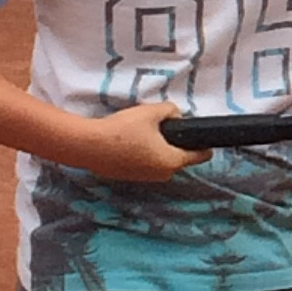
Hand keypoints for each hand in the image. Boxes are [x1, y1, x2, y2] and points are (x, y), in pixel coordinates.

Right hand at [82, 99, 209, 182]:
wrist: (88, 145)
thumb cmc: (123, 129)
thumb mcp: (152, 112)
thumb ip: (171, 111)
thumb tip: (176, 116)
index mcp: (173, 161)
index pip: (200, 156)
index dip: (203, 144)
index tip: (200, 135)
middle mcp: (163, 175)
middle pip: (179, 158)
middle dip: (175, 144)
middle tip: (162, 128)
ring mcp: (145, 179)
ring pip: (161, 162)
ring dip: (158, 150)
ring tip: (144, 133)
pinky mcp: (129, 178)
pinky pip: (145, 165)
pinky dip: (143, 155)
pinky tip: (131, 143)